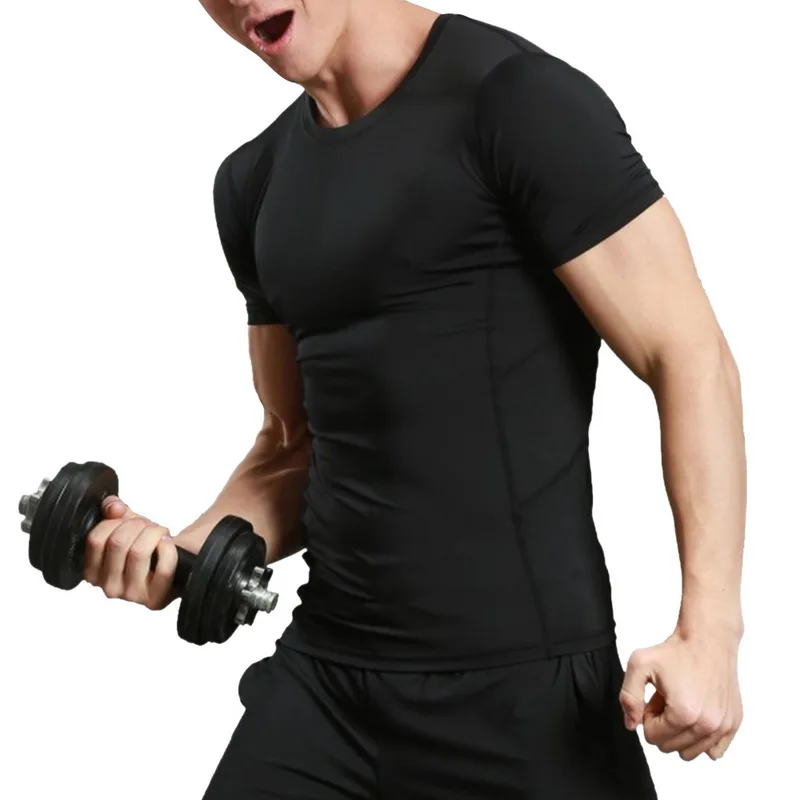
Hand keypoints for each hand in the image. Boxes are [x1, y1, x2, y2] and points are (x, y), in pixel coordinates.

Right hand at [83, 495, 178, 610]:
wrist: (174, 564)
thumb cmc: (146, 546)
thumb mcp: (126, 525)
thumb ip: (113, 511)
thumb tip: (113, 506)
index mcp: (93, 572)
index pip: (95, 539)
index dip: (115, 520)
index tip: (128, 521)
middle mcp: (108, 588)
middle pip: (118, 542)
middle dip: (138, 525)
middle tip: (148, 527)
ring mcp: (131, 595)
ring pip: (138, 552)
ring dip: (153, 533)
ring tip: (159, 534)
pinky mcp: (155, 598)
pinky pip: (163, 565)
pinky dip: (168, 546)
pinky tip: (168, 544)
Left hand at [619, 630, 742, 760]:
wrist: (707, 639)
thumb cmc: (675, 651)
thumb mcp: (639, 665)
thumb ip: (628, 697)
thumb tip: (632, 725)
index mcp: (684, 714)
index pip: (652, 737)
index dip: (648, 715)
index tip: (655, 696)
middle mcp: (707, 725)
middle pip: (670, 746)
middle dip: (663, 724)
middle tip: (666, 698)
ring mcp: (723, 726)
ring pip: (690, 752)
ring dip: (681, 730)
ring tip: (681, 703)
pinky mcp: (734, 723)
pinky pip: (714, 751)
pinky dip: (701, 737)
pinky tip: (698, 713)